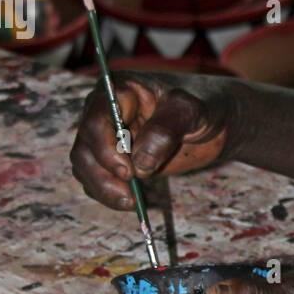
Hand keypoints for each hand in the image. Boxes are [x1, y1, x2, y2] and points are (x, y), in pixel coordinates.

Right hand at [70, 71, 238, 209]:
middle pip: (85, 147)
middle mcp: (104, 112)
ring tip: (132, 203)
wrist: (208, 121)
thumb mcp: (190, 111)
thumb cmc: (200, 106)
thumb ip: (165, 130)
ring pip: (85, 165)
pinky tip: (131, 201)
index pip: (98, 120)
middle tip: (128, 197)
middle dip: (102, 175)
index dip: (106, 148)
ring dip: (103, 188)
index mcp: (120, 91)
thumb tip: (140, 163)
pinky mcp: (111, 158)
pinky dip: (108, 193)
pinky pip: (96, 178)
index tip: (129, 172)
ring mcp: (104, 136)